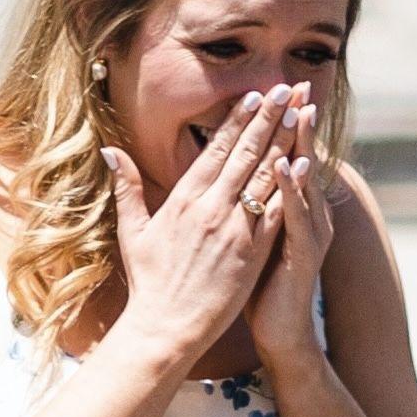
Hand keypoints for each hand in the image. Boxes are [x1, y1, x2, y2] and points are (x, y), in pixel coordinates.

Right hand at [105, 92, 289, 382]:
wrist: (165, 327)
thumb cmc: (149, 283)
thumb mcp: (132, 231)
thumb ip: (127, 187)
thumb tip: (109, 151)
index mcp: (183, 199)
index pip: (216, 149)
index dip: (238, 119)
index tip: (255, 94)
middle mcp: (210, 208)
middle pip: (246, 153)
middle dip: (269, 117)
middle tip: (288, 88)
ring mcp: (234, 229)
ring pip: (265, 175)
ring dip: (286, 141)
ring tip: (302, 113)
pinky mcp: (252, 252)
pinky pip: (275, 210)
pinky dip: (291, 186)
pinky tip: (307, 164)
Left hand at [235, 85, 330, 378]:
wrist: (278, 332)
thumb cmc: (256, 287)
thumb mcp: (246, 240)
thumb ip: (239, 206)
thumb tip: (220, 179)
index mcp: (282, 210)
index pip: (280, 158)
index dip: (276, 125)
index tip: (270, 89)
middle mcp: (301, 216)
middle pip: (297, 160)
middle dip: (297, 122)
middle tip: (297, 85)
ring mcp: (306, 234)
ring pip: (303, 183)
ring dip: (301, 147)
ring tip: (299, 113)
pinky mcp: (302, 256)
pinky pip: (297, 217)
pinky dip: (293, 190)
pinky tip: (286, 166)